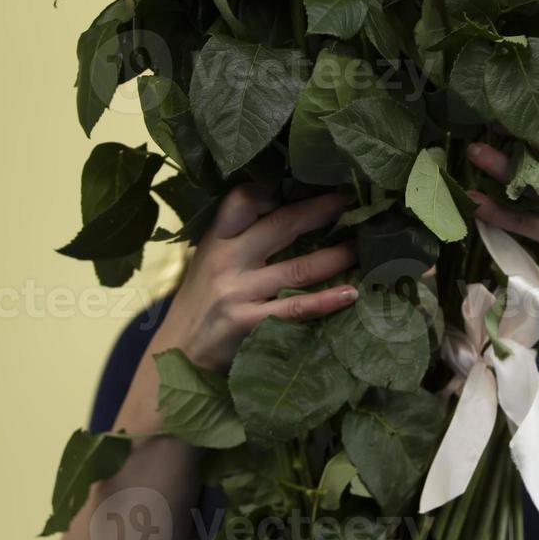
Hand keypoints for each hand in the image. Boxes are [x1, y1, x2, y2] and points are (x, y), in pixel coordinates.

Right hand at [150, 186, 358, 370]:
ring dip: (335, 256)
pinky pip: (295, 309)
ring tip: (361, 248)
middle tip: (352, 202)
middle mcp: (226, 261)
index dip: (273, 191)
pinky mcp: (248, 324)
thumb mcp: (210, 263)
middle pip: (280, 225)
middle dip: (320, 211)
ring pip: (297, 268)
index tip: (306, 185)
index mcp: (217, 240)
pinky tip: (350, 294)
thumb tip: (296, 217)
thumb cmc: (202, 304)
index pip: (241, 200)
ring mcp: (237, 293)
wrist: (177, 355)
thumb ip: (242, 241)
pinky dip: (326, 301)